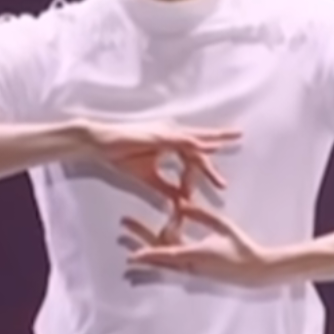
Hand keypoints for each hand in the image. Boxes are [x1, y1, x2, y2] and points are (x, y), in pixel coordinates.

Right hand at [82, 120, 239, 212]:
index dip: (206, 170)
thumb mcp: (150, 177)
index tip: (219, 185)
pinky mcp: (159, 134)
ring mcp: (166, 132)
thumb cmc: (121, 155)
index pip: (195, 156)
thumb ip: (168, 188)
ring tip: (226, 153)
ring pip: (195, 142)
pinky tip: (207, 147)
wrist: (99, 144)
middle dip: (217, 152)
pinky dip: (195, 144)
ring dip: (209, 151)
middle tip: (234, 155)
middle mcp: (172, 134)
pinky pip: (182, 140)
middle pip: (200, 145)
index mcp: (171, 143)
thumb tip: (183, 202)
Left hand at [121, 201, 292, 287]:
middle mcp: (191, 266)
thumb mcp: (222, 226)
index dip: (148, 254)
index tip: (131, 254)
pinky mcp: (196, 273)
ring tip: (128, 253)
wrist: (257, 270)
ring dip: (146, 257)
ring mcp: (193, 272)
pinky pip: (173, 266)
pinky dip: (160, 260)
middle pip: (160, 258)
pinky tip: (151, 256)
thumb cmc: (242, 248)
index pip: (168, 254)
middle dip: (140, 246)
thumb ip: (200, 215)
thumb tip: (180, 205)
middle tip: (122, 237)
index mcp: (198, 254)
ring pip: (163, 264)